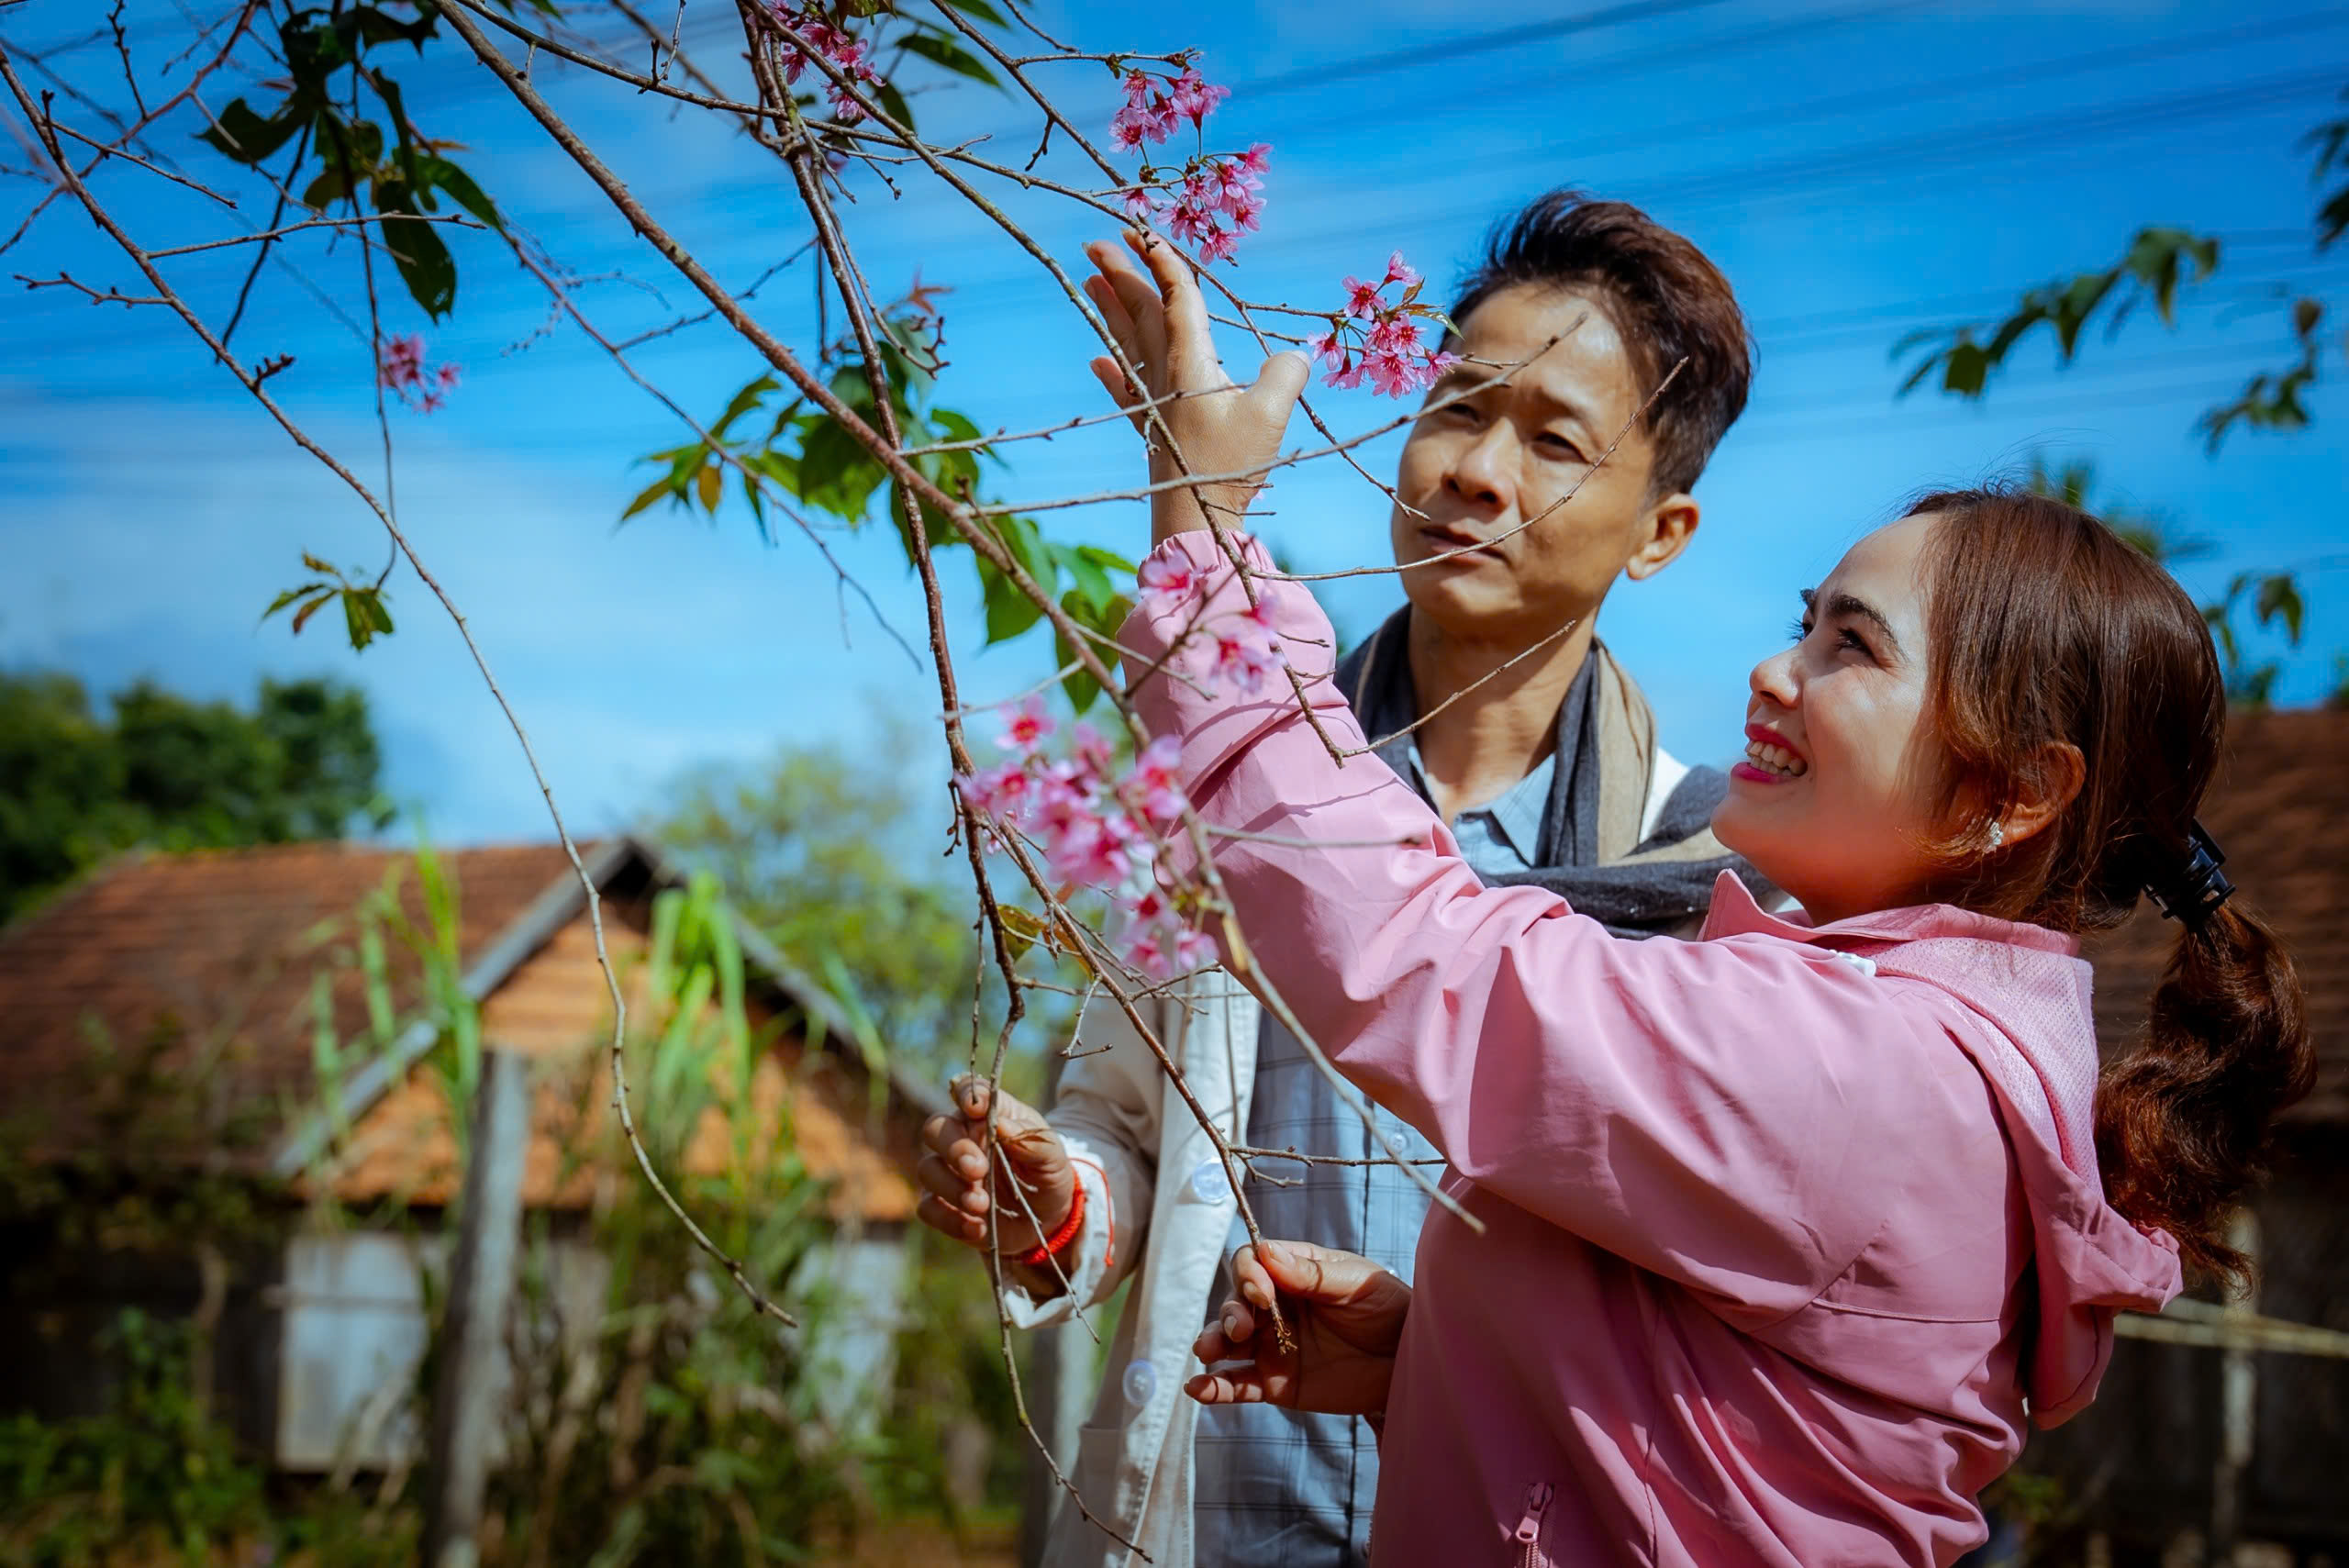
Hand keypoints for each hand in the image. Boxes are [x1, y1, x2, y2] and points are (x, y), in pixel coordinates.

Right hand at [914, 1077, 1077, 1280]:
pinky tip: (977, 1227)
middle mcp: (962, 1138)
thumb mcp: (1053, 1156)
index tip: (975, 1110)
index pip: (966, 1090)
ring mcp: (949, 1173)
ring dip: (952, 1188)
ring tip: (983, 1205)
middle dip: (953, 1148)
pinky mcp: (944, 1206)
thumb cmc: (1047, 1174)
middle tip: (978, 1170)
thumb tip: (1002, 1127)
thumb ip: (1032, 1140)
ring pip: (927, 1169)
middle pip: (935, 1128)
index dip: (965, 1094)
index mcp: (989, 1115)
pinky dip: (950, 1219)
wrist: (1048, 1219)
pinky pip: (928, 1209)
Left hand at [1082, 230, 1308, 544]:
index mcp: (1191, 361)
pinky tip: (1098, 360)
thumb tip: (1297, 354)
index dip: (1163, 261)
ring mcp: (1153, 401)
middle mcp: (1165, 374)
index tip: (1144, 230)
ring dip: (1109, 310)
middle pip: (1141, 312)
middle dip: (1122, 273)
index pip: (1177, 297)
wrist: (1194, 519)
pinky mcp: (1151, 430)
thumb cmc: (1229, 467)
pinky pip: (1125, 390)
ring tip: (1091, 280)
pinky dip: (1111, 372)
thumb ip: (1284, 374)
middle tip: (1099, 241)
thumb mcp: (1270, 416)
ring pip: (1127, 343)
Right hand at [1185, 1240, 1409, 1416]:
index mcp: (1293, 1273)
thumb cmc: (1387, 1309)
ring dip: (1213, 1342)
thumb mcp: (1355, 1284)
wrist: (1408, 1363)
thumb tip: (1265, 1251)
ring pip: (1228, 1342)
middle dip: (1230, 1312)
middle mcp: (1276, 1307)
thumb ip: (1311, 1274)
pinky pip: (1238, 1385)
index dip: (1248, 1275)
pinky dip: (1215, 1388)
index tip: (1262, 1291)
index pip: (1251, 1264)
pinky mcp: (1275, 1383)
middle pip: (1234, 1302)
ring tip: (1208, 1352)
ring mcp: (1272, 1345)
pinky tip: (1198, 1389)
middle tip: (1242, 1328)